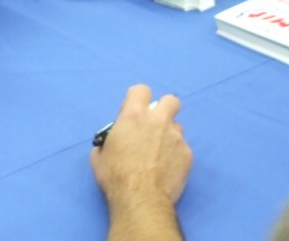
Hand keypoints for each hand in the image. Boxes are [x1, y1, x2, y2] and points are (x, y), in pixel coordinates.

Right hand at [90, 85, 191, 206]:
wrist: (140, 198)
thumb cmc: (115, 174)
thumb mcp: (100, 152)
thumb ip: (110, 138)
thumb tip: (115, 140)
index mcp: (134, 115)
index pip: (142, 90)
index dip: (138, 98)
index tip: (134, 111)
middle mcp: (158, 120)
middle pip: (171, 100)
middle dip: (164, 108)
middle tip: (155, 124)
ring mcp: (176, 137)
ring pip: (177, 127)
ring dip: (169, 134)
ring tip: (160, 153)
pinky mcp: (187, 155)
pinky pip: (182, 148)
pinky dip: (175, 154)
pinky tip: (167, 168)